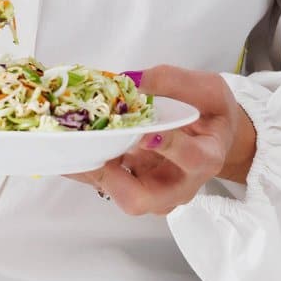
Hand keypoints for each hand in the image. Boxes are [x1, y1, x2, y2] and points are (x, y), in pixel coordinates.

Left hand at [65, 65, 256, 215]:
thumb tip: (132, 81)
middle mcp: (178, 185)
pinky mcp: (134, 186)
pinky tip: (66, 144)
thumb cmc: (213, 114)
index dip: (168, 148)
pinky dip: (84, 165)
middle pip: (141, 200)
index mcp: (206, 157)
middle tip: (93, 148)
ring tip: (68, 143)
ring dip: (90, 171)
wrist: (214, 138)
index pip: (190, 159)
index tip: (147, 133)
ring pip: (116, 195)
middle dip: (111, 178)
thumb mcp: (207, 88)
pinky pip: (105, 183)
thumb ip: (173, 82)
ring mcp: (153, 193)